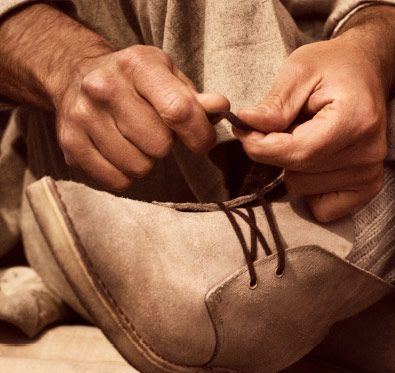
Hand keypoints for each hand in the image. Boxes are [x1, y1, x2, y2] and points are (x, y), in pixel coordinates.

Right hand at [54, 45, 228, 189]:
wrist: (75, 74)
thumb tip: (220, 107)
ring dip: (145, 161)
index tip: (201, 141)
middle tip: (155, 132)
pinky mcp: (71, 143)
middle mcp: (105, 87)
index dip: (199, 135)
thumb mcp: (166, 76)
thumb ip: (195, 98)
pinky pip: (117, 180)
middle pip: (159, 145)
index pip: (179, 111)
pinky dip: (124, 174)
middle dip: (165, 145)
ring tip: (135, 141)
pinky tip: (119, 152)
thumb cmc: (133, 81)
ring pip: (138, 167)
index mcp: (137, 66)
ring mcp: (84, 116)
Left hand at [234, 5, 394, 221]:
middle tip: (288, 126)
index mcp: (356, 120)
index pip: (298, 152)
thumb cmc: (333, 69)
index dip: (262, 147)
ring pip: (302, 190)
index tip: (246, 132)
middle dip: (279, 152)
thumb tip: (247, 123)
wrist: (366, 74)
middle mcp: (368, 153)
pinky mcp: (368, 190)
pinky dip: (310, 189)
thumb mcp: (299, 70)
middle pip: (297, 173)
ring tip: (310, 137)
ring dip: (294, 168)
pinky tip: (318, 161)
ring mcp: (371, 175)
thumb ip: (275, 102)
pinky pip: (321, 209)